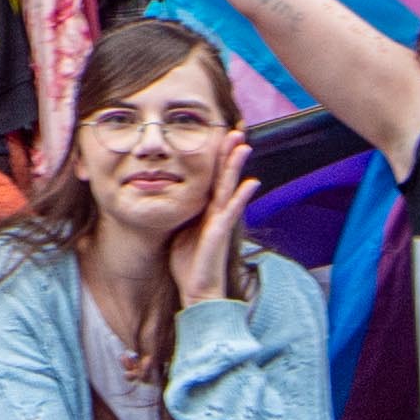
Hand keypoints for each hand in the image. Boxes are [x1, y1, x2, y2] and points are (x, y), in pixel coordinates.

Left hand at [173, 144, 255, 306]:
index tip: (218, 134)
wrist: (198, 292)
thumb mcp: (179, 230)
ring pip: (229, 188)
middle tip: (235, 128)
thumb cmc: (189, 264)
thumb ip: (180, 213)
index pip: (211, 177)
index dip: (215, 157)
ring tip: (243, 144)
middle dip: (228, 153)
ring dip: (236, 167)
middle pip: (223, 177)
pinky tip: (252, 182)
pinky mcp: (220, 233)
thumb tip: (166, 197)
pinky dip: (241, 196)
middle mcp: (216, 212)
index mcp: (205, 210)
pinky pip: (232, 211)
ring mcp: (221, 222)